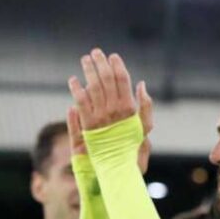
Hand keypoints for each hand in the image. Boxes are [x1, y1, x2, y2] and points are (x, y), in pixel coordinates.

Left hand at [68, 48, 154, 173]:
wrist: (116, 165)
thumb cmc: (132, 146)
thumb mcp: (145, 127)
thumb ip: (146, 106)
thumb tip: (141, 84)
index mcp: (129, 108)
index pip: (122, 80)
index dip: (117, 65)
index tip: (112, 56)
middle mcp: (114, 110)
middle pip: (106, 79)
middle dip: (100, 63)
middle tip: (95, 52)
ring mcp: (99, 116)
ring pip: (92, 87)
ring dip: (88, 71)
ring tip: (85, 60)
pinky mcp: (86, 124)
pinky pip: (80, 102)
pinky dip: (76, 89)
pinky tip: (73, 80)